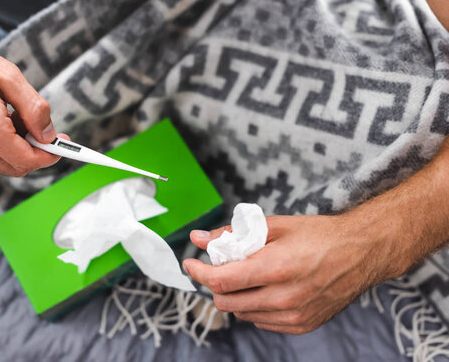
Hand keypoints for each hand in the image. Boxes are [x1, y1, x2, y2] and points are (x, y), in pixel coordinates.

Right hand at [0, 32, 65, 176]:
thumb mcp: (9, 77)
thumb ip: (34, 109)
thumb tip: (49, 134)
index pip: (28, 160)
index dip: (50, 155)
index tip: (64, 145)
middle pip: (17, 168)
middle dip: (37, 153)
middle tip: (48, 131)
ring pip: (3, 163)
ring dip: (21, 148)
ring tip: (21, 116)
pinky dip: (5, 144)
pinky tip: (6, 118)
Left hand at [183, 213, 410, 333]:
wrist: (362, 253)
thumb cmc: (319, 235)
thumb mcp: (274, 226)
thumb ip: (233, 234)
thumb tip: (199, 238)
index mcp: (276, 268)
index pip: (220, 280)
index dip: (198, 272)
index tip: (190, 264)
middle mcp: (284, 298)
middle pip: (225, 301)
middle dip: (215, 284)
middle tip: (221, 266)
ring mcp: (294, 316)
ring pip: (241, 313)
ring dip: (235, 295)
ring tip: (249, 274)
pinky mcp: (301, 326)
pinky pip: (261, 321)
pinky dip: (254, 306)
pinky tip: (266, 288)